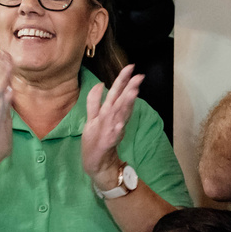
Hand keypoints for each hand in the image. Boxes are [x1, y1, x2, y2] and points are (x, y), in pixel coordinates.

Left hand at [82, 64, 142, 190]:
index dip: (123, 80)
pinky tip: (120, 123)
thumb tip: (100, 84)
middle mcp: (113, 120)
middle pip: (121, 101)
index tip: (131, 66)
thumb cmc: (96, 141)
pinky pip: (113, 135)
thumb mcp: (92, 118)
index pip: (117, 93)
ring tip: (133, 93)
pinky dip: (117, 129)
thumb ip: (94, 101)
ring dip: (126, 105)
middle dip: (129, 89)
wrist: (96, 165)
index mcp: (109, 112)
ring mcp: (112, 131)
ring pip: (120, 115)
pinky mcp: (107, 144)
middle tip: (139, 77)